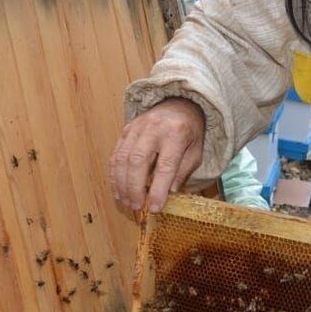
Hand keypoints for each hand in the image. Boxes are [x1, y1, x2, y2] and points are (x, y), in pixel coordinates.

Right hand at [108, 98, 205, 212]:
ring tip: (126, 202)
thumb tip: (169, 193)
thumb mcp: (196, 151)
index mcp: (176, 133)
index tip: (154, 207)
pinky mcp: (126, 130)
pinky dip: (115, 175)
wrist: (179, 104)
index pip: (165, 166)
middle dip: (135, 188)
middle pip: (138, 161)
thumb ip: (183, 171)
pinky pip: (116, 154)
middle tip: (136, 207)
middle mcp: (154, 128)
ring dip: (121, 183)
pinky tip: (119, 190)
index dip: (158, 189)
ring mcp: (137, 127)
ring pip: (122, 158)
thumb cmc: (189, 132)